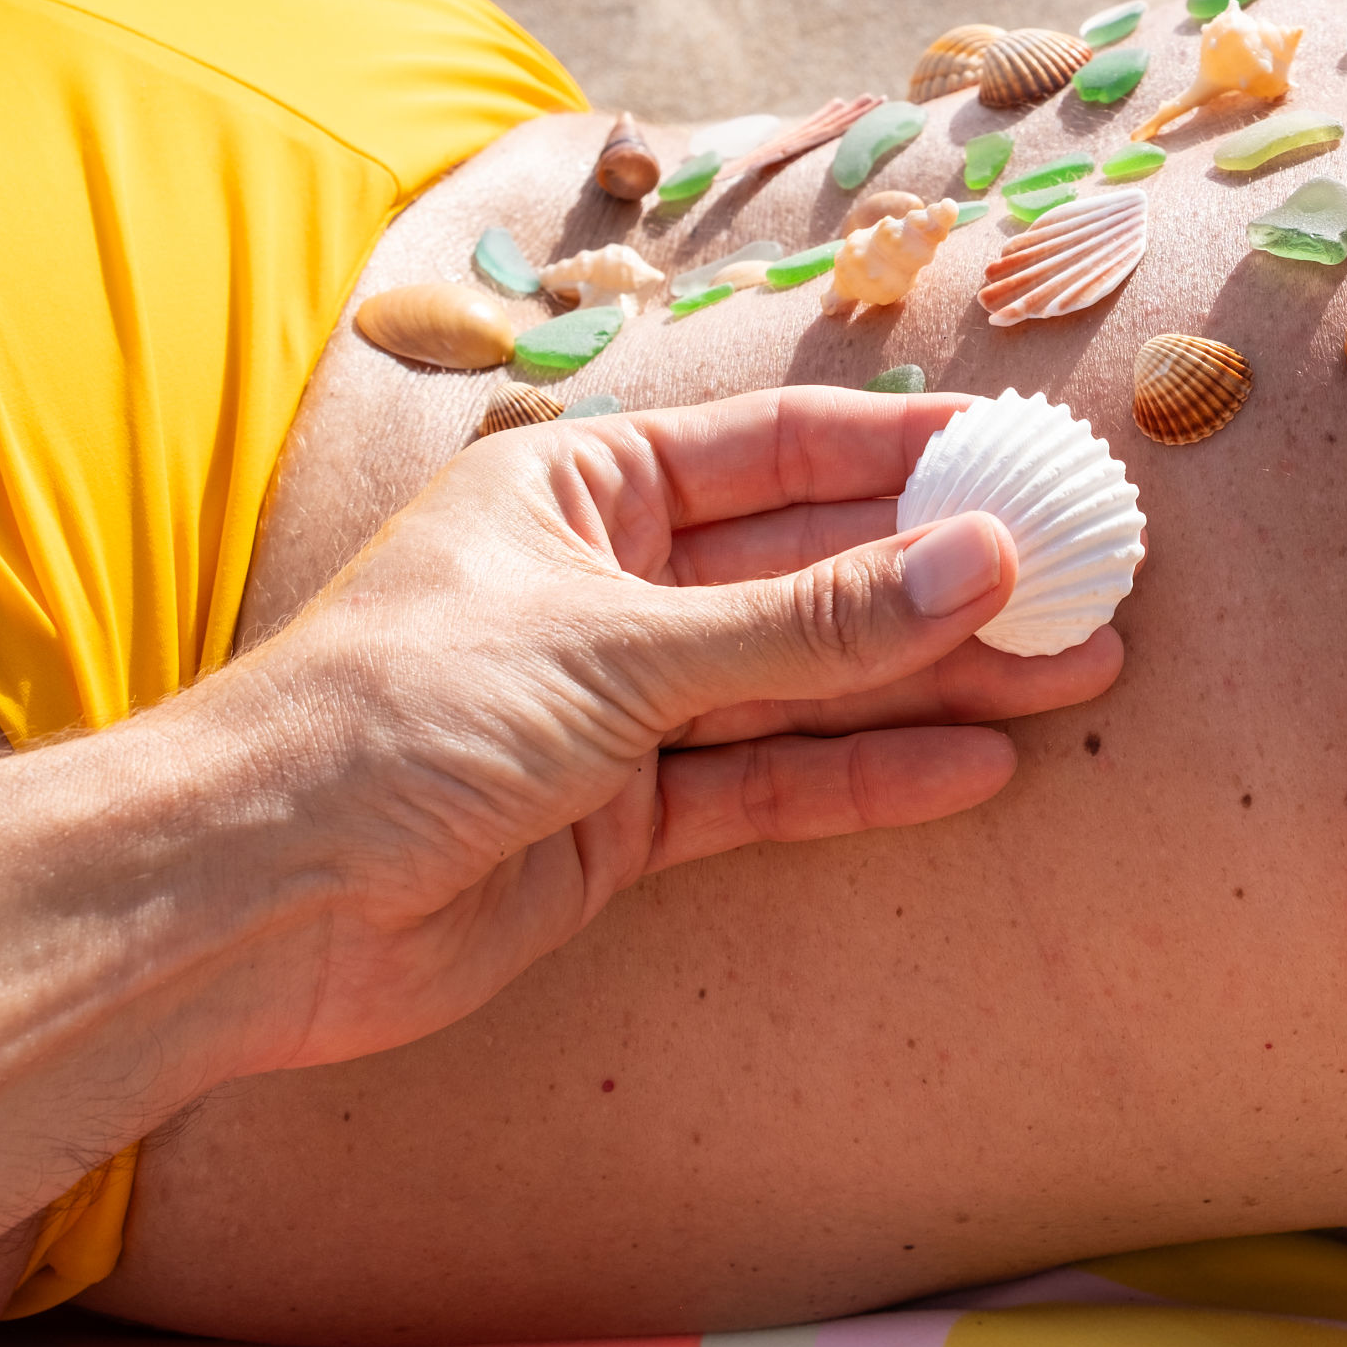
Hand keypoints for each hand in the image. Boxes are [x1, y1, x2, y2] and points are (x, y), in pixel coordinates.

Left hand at [243, 387, 1123, 1070]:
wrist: (265, 898)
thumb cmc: (402, 712)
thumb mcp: (620, 647)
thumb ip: (804, 623)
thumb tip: (974, 562)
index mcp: (579, 488)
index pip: (770, 451)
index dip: (899, 449)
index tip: (1020, 451)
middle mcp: (607, 584)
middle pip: (803, 569)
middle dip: (938, 576)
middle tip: (1082, 578)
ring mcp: (618, 704)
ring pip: (799, 682)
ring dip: (927, 680)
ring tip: (1072, 672)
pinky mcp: (622, 817)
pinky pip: (764, 783)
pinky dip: (860, 777)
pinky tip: (971, 767)